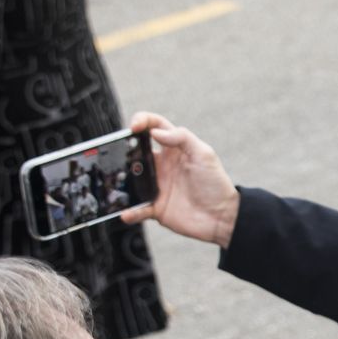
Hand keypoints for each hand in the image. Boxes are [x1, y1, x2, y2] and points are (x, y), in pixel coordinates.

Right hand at [128, 114, 238, 244]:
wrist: (223, 216)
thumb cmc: (216, 182)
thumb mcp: (203, 154)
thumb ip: (182, 138)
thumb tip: (156, 131)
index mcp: (173, 149)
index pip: (154, 127)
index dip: (142, 121)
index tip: (133, 127)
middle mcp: (161, 166)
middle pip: (135, 153)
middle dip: (122, 150)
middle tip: (116, 154)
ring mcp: (157, 186)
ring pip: (131, 180)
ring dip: (121, 181)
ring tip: (114, 183)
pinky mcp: (156, 207)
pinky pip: (137, 209)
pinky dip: (130, 211)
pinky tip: (127, 212)